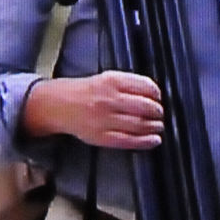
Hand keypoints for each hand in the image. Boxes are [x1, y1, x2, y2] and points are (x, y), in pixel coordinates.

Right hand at [26, 71, 162, 150]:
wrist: (59, 105)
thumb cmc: (85, 92)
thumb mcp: (106, 78)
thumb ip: (129, 84)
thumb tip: (154, 94)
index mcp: (112, 81)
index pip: (146, 87)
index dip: (157, 94)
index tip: (159, 98)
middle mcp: (109, 99)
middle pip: (146, 107)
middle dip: (158, 111)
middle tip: (160, 113)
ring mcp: (106, 119)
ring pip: (140, 124)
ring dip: (154, 126)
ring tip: (158, 126)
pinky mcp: (102, 136)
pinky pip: (130, 140)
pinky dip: (146, 141)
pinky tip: (154, 140)